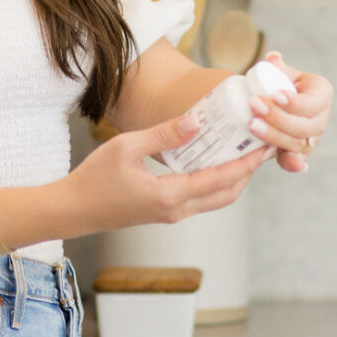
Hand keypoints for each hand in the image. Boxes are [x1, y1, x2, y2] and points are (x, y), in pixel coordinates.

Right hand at [65, 112, 271, 234]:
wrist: (72, 210)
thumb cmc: (94, 178)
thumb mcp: (126, 147)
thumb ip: (163, 135)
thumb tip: (197, 121)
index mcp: (170, 196)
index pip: (220, 180)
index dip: (245, 163)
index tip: (264, 147)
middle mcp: (176, 210)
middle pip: (226, 194)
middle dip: (247, 171)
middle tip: (262, 148)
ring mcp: (170, 214)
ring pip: (214, 199)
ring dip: (233, 178)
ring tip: (243, 152)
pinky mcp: (162, 212)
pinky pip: (199, 198)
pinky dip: (214, 182)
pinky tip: (211, 161)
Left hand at [248, 51, 332, 172]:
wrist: (271, 99)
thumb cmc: (277, 82)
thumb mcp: (279, 71)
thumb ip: (276, 66)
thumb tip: (273, 58)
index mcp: (321, 93)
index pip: (312, 101)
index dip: (295, 102)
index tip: (275, 95)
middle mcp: (321, 117)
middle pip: (306, 125)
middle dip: (279, 118)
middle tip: (255, 106)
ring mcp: (312, 136)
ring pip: (298, 142)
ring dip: (276, 136)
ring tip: (252, 125)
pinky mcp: (300, 151)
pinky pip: (297, 159)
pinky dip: (293, 163)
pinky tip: (289, 163)